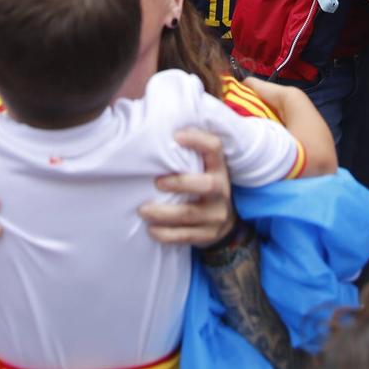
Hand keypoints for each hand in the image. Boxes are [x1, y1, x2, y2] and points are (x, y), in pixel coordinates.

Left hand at [139, 129, 234, 245]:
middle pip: (206, 185)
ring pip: (190, 214)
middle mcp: (221, 190)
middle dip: (179, 183)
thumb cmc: (204, 184)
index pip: (214, 148)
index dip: (197, 140)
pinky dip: (166, 234)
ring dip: (163, 213)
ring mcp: (216, 215)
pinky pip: (185, 236)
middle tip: (156, 183)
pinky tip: (151, 230)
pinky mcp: (207, 235)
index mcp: (219, 167)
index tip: (176, 136)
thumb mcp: (205, 168)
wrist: (225, 220)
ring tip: (143, 210)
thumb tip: (155, 132)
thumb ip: (188, 155)